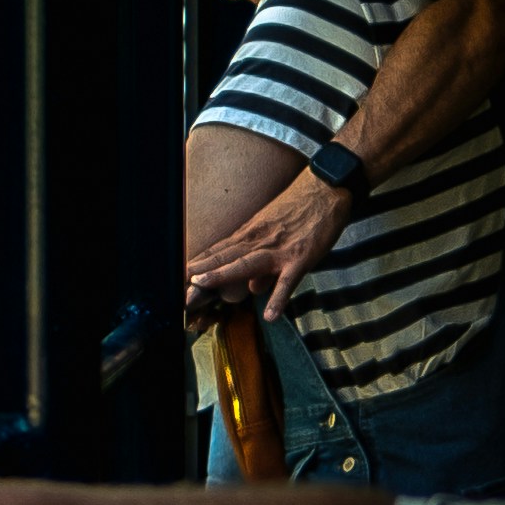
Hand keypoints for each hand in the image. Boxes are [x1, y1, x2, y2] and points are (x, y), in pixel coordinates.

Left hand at [184, 170, 352, 319]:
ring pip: (245, 264)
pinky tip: (270, 315)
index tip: (178, 278)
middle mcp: (258, 241)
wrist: (326, 189)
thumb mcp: (274, 232)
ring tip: (200, 287)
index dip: (197, 265)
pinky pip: (288, 282)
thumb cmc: (300, 210)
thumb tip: (252, 290)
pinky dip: (278, 297)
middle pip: (223, 258)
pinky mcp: (300, 258)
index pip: (218, 252)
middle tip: (179, 289)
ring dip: (222, 275)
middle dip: (199, 273)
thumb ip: (261, 263)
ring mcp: (278, 250)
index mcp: (250, 234)